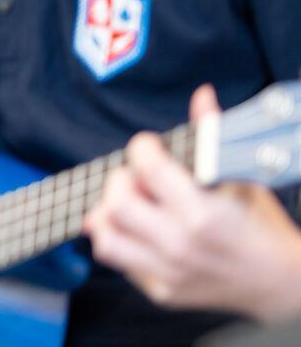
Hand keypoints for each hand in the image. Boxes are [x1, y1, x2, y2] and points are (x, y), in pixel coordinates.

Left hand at [83, 84, 300, 320]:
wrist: (282, 284)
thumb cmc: (261, 227)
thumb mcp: (243, 179)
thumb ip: (212, 135)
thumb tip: (201, 96)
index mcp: (202, 214)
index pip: (146, 169)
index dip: (142, 147)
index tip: (149, 146)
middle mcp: (180, 245)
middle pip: (116, 204)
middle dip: (120, 181)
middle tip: (137, 178)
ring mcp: (168, 272)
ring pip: (105, 238)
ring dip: (109, 215)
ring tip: (130, 204)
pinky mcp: (161, 291)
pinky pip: (118, 263)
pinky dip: (121, 240)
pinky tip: (139, 230)